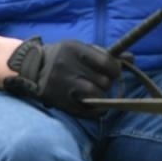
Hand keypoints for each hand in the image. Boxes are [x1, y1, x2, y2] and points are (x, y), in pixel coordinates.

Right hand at [2, 37, 119, 117]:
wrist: (30, 68)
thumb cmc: (61, 57)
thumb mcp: (80, 49)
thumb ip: (105, 54)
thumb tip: (132, 58)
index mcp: (75, 49)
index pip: (107, 62)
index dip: (115, 69)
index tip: (112, 72)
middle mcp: (69, 66)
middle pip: (104, 81)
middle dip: (106, 83)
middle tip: (99, 82)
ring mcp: (64, 85)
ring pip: (97, 96)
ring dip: (100, 96)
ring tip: (94, 92)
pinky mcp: (60, 101)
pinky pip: (87, 111)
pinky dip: (95, 110)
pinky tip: (93, 105)